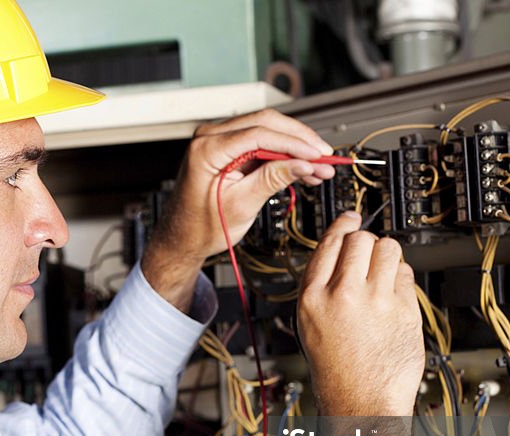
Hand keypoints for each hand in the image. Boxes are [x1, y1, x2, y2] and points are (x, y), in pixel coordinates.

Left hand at [141, 109, 335, 311]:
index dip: (294, 143)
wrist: (183, 238)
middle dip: (300, 139)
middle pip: (266, 123)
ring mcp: (218, 140)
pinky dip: (283, 154)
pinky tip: (304, 168)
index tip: (318, 154)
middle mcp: (210, 137)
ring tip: (320, 166)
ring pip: (267, 130)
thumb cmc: (201, 227)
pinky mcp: (228, 149)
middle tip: (325, 156)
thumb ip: (273, 179)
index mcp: (206, 148)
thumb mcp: (242, 205)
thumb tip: (304, 164)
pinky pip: (261, 143)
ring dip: (295, 146)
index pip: (259, 134)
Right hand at [297, 212, 423, 417]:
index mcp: (313, 298)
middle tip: (369, 254)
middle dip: (366, 242)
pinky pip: (407, 274)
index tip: (351, 218)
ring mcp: (376, 301)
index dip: (343, 225)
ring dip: (387, 255)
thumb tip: (340, 254)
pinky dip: (402, 278)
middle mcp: (343, 295)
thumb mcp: (311, 325)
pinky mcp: (404, 310)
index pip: (329, 243)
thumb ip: (322, 287)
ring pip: (388, 248)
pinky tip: (394, 295)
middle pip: (360, 239)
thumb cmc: (337, 372)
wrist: (362, 402)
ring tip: (383, 272)